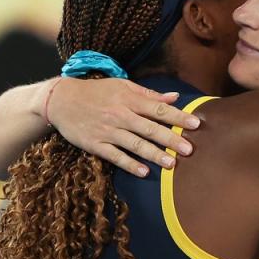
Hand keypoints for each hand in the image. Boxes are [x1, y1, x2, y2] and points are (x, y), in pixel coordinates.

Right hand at [47, 78, 200, 176]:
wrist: (61, 100)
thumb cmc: (96, 92)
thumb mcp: (121, 86)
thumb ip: (148, 94)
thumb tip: (174, 98)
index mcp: (129, 99)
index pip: (158, 109)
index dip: (178, 116)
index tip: (196, 124)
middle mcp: (120, 115)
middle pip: (150, 128)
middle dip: (171, 139)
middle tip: (189, 149)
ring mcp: (108, 131)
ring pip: (135, 144)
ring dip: (154, 154)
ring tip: (171, 164)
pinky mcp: (95, 144)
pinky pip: (115, 156)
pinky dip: (129, 164)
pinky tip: (143, 172)